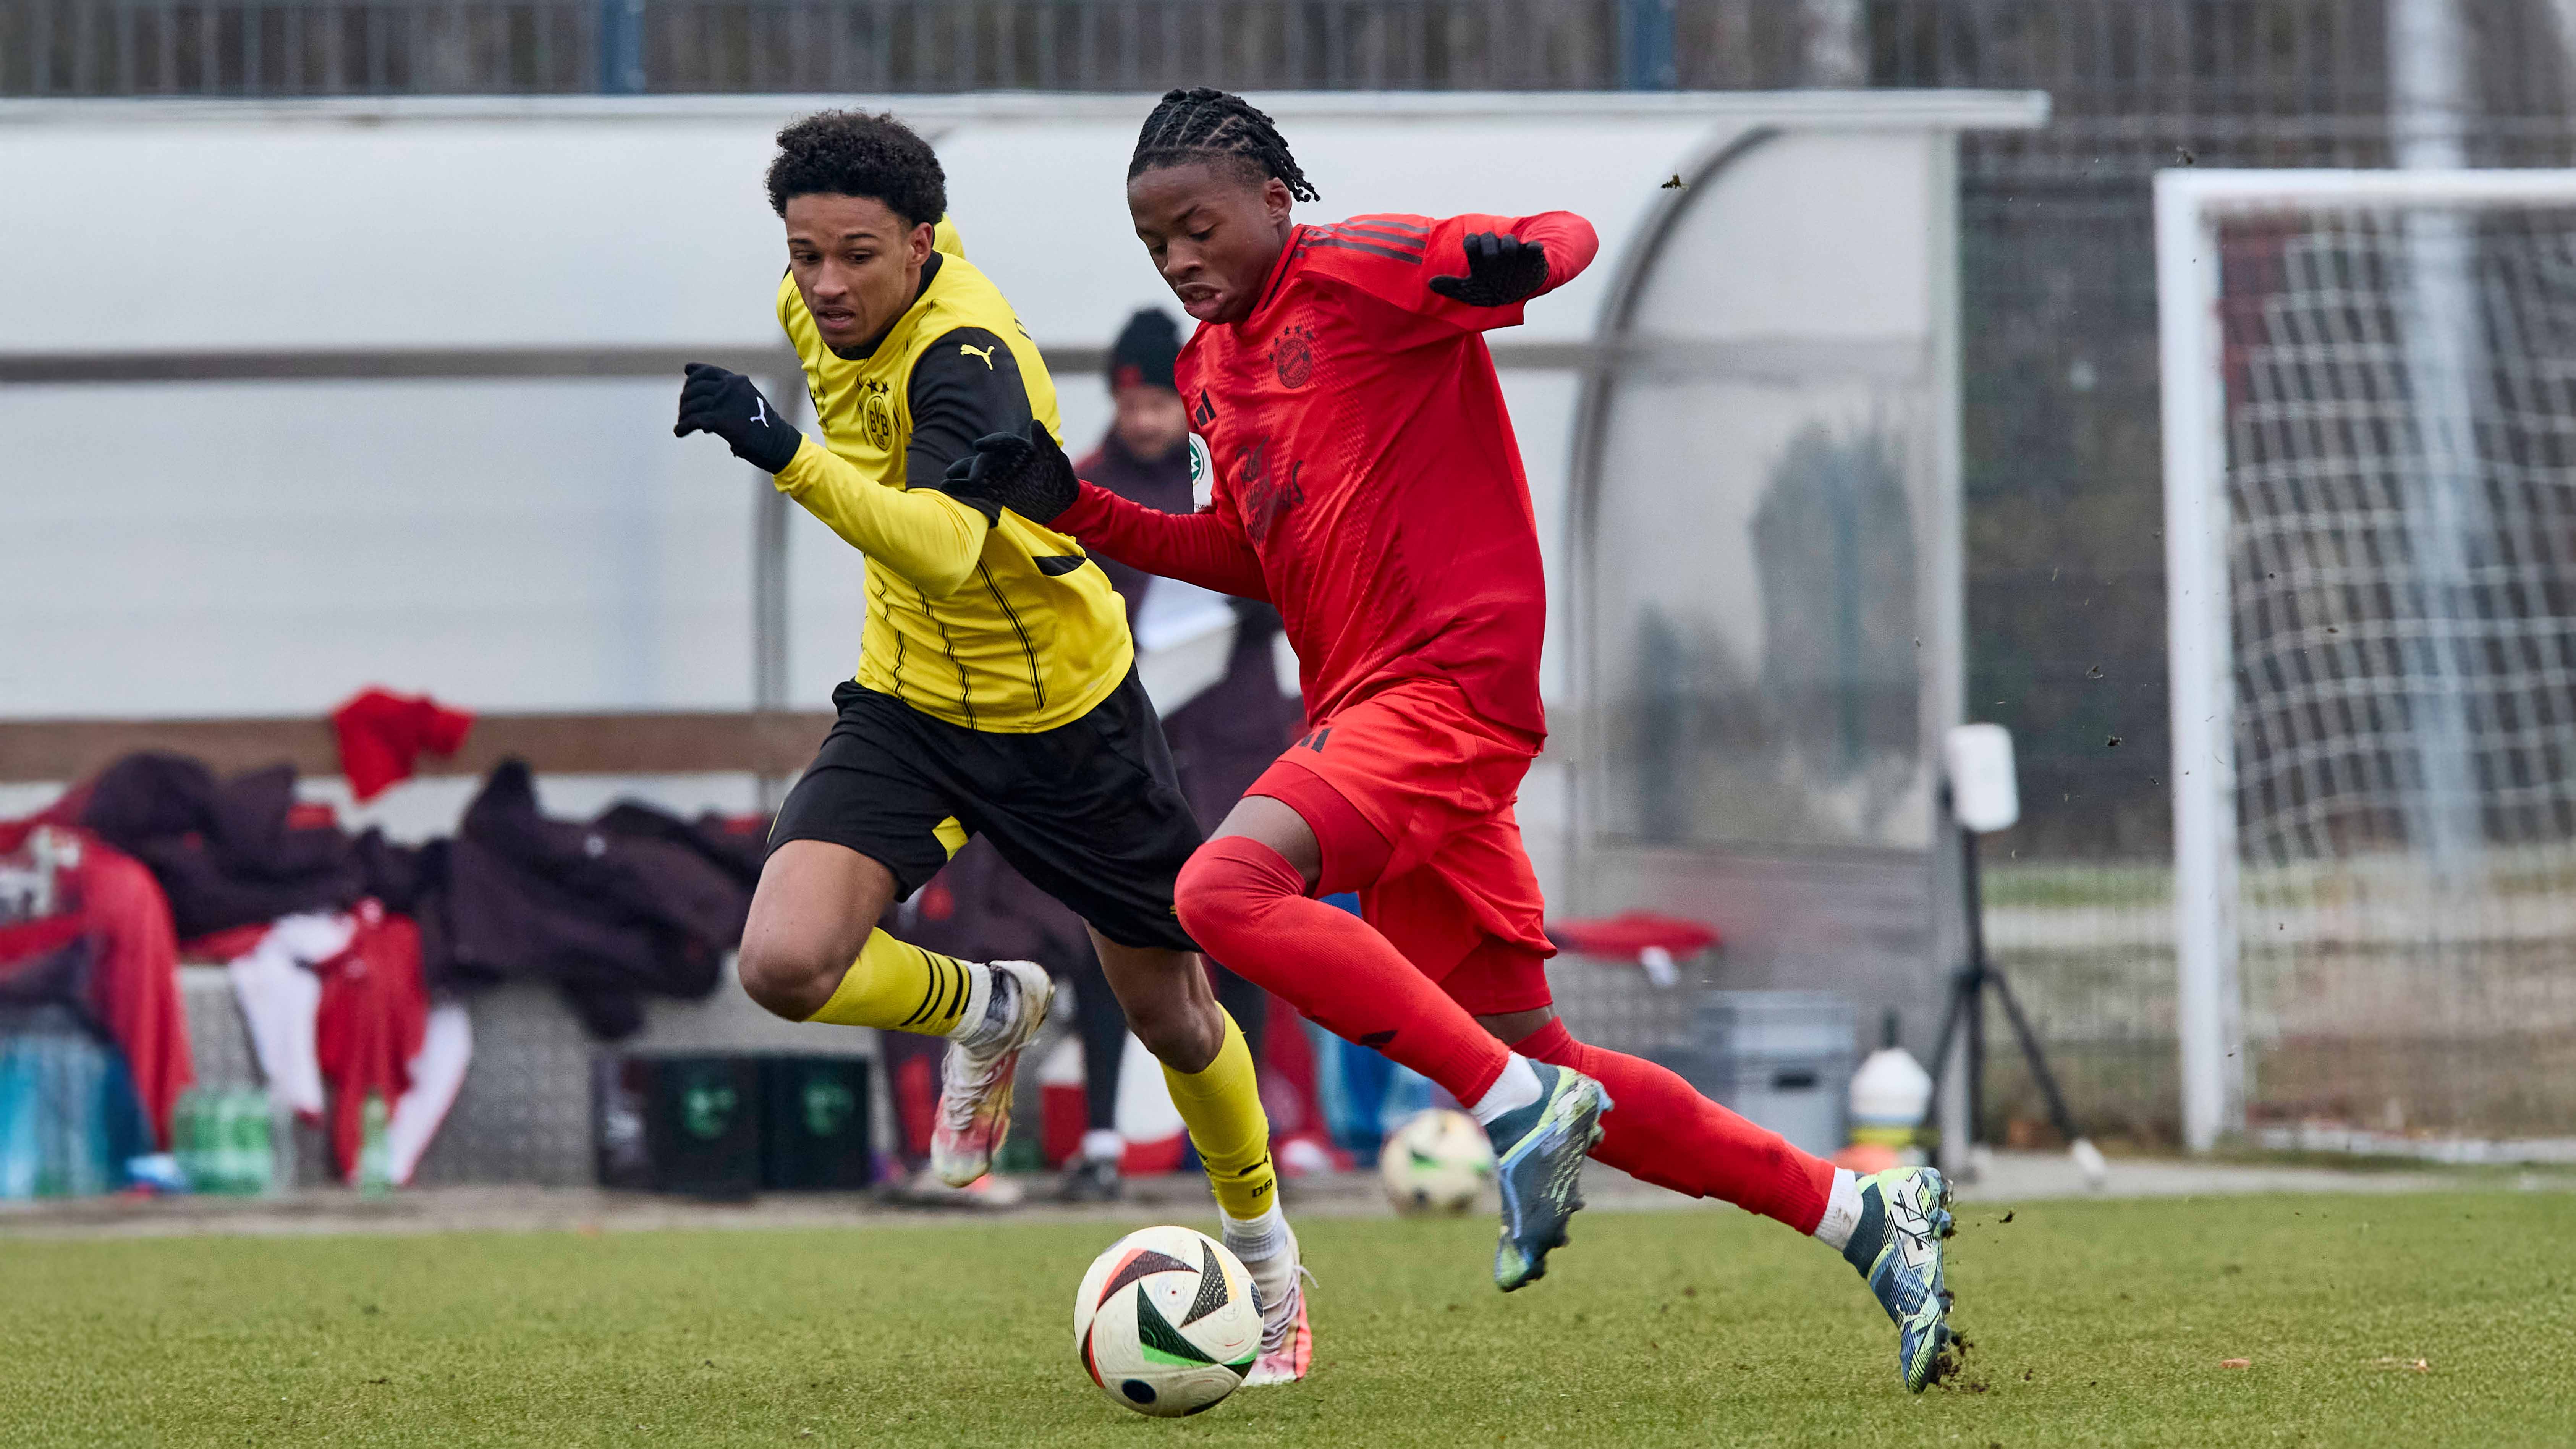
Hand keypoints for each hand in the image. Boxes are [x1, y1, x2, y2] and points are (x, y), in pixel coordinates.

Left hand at [673, 363, 803, 473]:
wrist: (778, 442)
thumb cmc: (765, 428)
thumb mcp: (750, 403)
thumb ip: (730, 398)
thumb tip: (704, 408)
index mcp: (737, 382)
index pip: (709, 371)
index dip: (694, 374)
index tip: (686, 374)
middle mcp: (729, 387)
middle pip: (695, 388)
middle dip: (686, 399)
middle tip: (684, 411)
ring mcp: (723, 402)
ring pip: (691, 404)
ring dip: (683, 415)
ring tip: (682, 424)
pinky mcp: (719, 419)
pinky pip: (692, 421)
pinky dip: (683, 427)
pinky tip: (679, 432)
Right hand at [940, 421, 1078, 524]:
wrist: (1062, 507)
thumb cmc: (1062, 480)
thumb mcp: (1055, 462)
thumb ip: (1044, 443)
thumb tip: (1035, 422)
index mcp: (1021, 449)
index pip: (1003, 443)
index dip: (991, 443)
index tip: (978, 446)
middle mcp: (1007, 460)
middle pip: (987, 459)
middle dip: (977, 467)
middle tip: (974, 478)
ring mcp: (1000, 476)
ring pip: (977, 472)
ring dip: (962, 474)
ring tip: (946, 478)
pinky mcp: (997, 491)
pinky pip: (977, 490)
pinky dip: (962, 489)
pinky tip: (946, 488)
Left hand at [1428, 232, 1549, 307]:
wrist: (1518, 291)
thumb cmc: (1491, 289)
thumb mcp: (1471, 291)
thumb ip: (1452, 287)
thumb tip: (1430, 283)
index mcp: (1480, 256)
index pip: (1471, 241)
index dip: (1471, 244)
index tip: (1472, 252)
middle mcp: (1496, 251)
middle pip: (1488, 238)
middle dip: (1488, 246)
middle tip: (1491, 259)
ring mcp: (1514, 252)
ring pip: (1509, 241)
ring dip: (1508, 247)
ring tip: (1509, 258)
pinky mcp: (1531, 255)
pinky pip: (1534, 248)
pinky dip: (1534, 248)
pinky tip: (1534, 250)